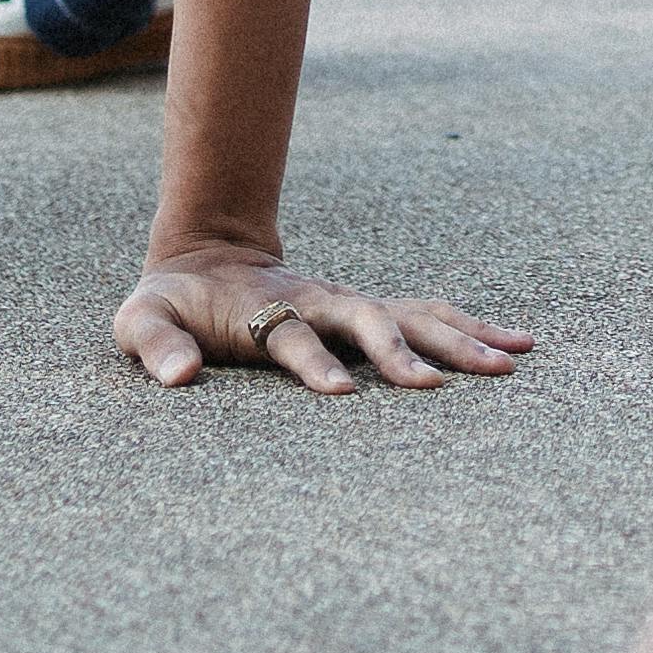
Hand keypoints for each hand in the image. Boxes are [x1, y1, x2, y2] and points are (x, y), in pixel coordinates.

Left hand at [114, 246, 531, 393]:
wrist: (204, 258)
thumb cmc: (169, 302)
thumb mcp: (139, 321)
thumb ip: (155, 344)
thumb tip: (178, 378)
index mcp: (264, 310)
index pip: (292, 337)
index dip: (314, 363)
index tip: (343, 394)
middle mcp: (318, 303)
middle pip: (370, 322)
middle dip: (405, 353)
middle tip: (442, 385)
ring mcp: (348, 304)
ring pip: (413, 316)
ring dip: (460, 336)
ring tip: (512, 360)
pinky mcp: (366, 313)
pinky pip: (426, 317)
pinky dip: (470, 326)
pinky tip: (513, 345)